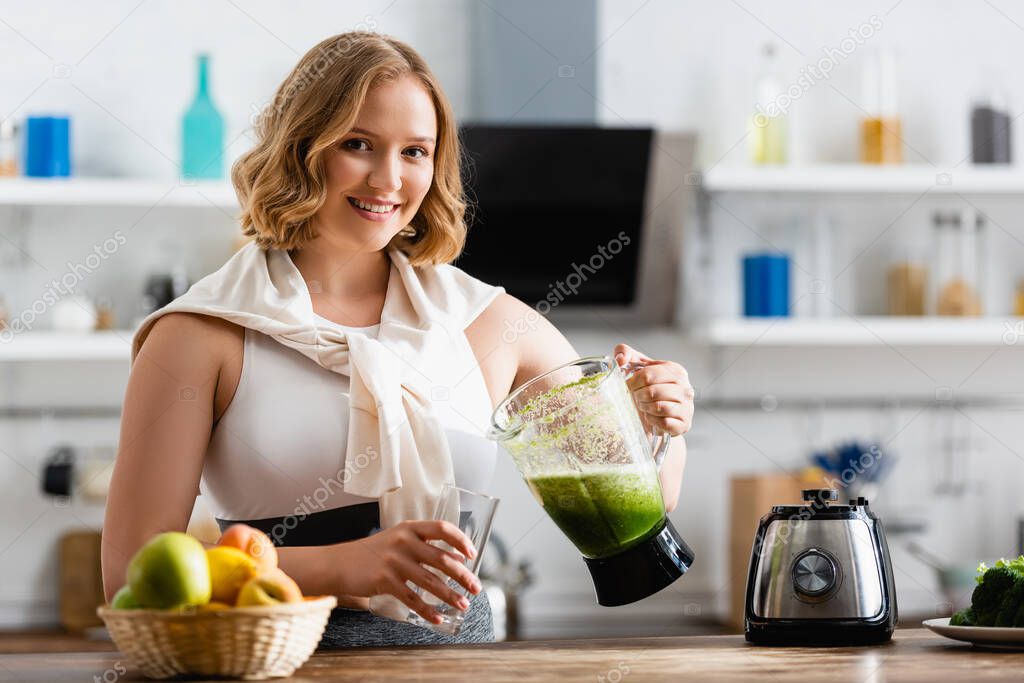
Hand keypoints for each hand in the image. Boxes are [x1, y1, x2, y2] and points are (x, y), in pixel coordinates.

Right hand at [340, 520, 481, 623]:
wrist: (340, 563)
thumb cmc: (375, 552)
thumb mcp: (400, 540)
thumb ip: (426, 545)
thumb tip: (459, 558)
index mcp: (410, 527)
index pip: (442, 528)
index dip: (461, 540)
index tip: (472, 555)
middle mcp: (403, 541)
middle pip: (441, 558)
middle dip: (463, 575)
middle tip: (476, 588)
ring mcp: (393, 561)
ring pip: (430, 581)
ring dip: (450, 595)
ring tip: (464, 604)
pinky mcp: (384, 580)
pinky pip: (412, 598)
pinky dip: (427, 610)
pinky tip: (438, 617)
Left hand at [614, 343, 693, 436]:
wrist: (658, 414)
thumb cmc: (647, 388)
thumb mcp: (636, 367)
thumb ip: (625, 353)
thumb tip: (620, 359)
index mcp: (676, 370)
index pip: (649, 374)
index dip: (633, 382)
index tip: (628, 386)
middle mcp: (685, 387)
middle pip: (652, 391)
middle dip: (638, 395)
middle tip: (636, 397)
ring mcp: (687, 407)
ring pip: (658, 407)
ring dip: (645, 407)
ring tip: (643, 406)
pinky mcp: (684, 424)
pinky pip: (663, 422)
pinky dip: (652, 420)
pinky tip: (650, 417)